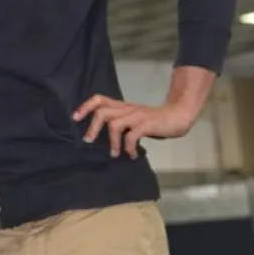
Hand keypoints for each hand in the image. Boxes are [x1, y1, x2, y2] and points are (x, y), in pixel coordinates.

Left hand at [73, 96, 195, 158]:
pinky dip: (128, 148)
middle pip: (102, 112)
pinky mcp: (147, 124)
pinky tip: (131, 155)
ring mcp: (137, 116)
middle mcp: (127, 109)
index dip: (85, 106)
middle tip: (88, 141)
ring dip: (111, 141)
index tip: (75, 118)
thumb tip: (103, 138)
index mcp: (122, 106)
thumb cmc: (154, 120)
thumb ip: (120, 123)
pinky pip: (132, 136)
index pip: (99, 99)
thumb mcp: (133, 118)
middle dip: (92, 127)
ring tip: (113, 154)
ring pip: (114, 124)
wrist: (178, 115)